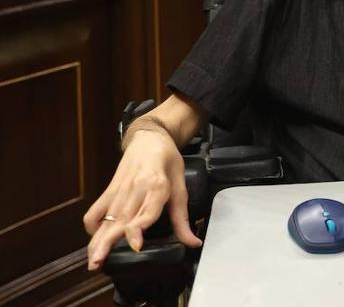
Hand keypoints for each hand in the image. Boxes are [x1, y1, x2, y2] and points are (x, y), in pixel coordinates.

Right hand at [82, 129, 200, 269]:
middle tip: (99, 263)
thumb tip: (193, 243)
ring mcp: (119, 189)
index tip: (135, 245)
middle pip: (121, 219)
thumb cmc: (168, 162)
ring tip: (93, 260)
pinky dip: (92, 226)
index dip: (139, 228)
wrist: (149, 139)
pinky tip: (95, 239)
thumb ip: (183, 218)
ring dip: (97, 240)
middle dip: (108, 242)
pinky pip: (95, 210)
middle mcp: (135, 188)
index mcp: (157, 185)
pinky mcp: (108, 190)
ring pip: (105, 218)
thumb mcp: (181, 187)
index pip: (146, 210)